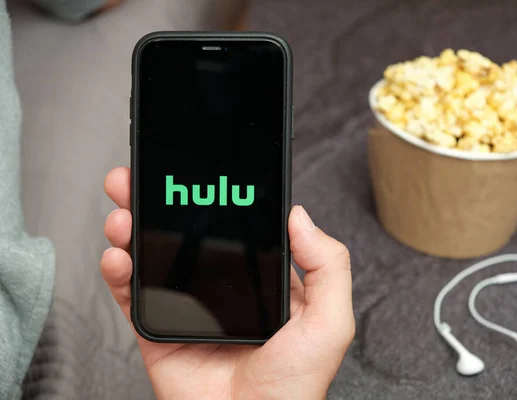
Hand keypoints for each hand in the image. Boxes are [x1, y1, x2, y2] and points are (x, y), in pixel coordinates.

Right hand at [102, 167, 354, 399]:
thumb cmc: (294, 387)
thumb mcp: (330, 321)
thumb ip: (328, 265)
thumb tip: (299, 215)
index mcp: (262, 280)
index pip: (234, 228)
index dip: (212, 200)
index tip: (195, 175)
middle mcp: (222, 288)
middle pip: (185, 235)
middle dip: (158, 204)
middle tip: (140, 181)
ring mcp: (188, 307)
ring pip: (153, 256)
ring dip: (132, 229)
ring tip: (124, 214)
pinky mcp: (158, 330)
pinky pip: (132, 294)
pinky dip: (118, 270)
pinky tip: (117, 255)